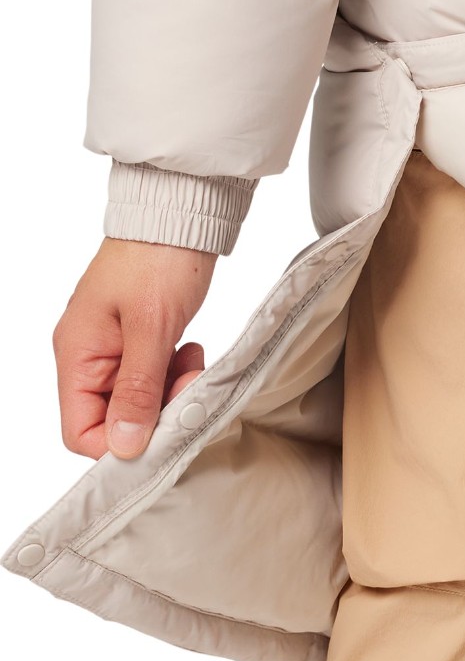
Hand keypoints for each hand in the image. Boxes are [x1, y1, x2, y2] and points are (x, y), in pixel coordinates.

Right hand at [54, 239, 215, 459]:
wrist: (177, 214)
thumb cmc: (157, 258)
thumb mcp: (150, 329)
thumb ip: (137, 390)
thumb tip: (123, 445)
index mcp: (76, 354)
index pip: (80, 431)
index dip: (119, 445)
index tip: (161, 431)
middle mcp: (86, 357)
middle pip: (111, 421)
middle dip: (153, 417)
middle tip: (187, 389)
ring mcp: (111, 351)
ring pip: (136, 404)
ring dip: (168, 395)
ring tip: (192, 364)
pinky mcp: (136, 344)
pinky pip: (151, 381)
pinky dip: (173, 377)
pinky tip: (190, 353)